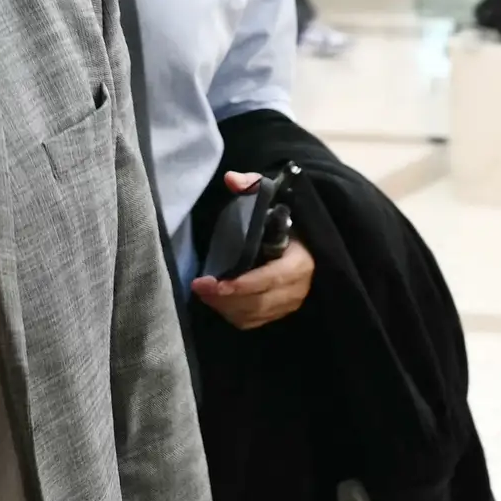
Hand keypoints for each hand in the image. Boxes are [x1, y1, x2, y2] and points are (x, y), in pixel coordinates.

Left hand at [189, 174, 314, 327]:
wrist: (299, 237)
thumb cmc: (280, 217)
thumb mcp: (270, 196)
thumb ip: (252, 185)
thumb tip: (232, 179)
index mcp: (301, 261)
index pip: (271, 279)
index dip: (241, 285)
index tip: (213, 283)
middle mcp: (299, 287)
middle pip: (259, 302)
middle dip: (226, 298)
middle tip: (199, 286)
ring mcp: (290, 303)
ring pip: (253, 314)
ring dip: (226, 307)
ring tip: (204, 291)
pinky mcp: (279, 312)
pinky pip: (252, 321)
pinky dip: (232, 314)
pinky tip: (217, 299)